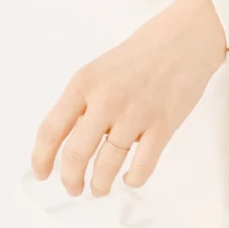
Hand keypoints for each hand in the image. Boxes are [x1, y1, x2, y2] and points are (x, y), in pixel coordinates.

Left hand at [30, 0, 228, 196]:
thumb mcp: (101, 68)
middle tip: (72, 187)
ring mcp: (135, 114)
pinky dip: (133, 179)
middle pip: (75, 154)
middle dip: (71, 179)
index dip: (41, 158)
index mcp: (84, 83)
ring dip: (99, 184)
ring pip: (107, 165)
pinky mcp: (163, 125)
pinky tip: (129, 177)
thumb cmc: (146, 50)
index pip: (51, 130)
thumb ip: (84, 100)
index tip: (41, 173)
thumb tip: (70, 137)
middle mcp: (106, 100)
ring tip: (99, 189)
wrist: (187, 38)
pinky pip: (142, 166)